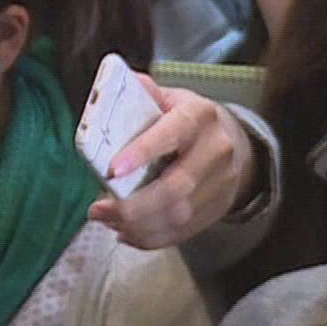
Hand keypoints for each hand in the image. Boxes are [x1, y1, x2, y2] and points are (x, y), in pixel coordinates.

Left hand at [89, 75, 256, 249]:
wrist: (229, 139)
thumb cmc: (183, 118)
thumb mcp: (168, 98)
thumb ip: (142, 94)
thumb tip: (115, 88)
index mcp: (199, 116)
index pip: (172, 134)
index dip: (143, 152)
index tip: (112, 169)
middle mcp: (216, 150)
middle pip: (176, 187)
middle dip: (133, 206)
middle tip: (97, 210)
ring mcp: (221, 183)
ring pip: (179, 216)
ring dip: (137, 226)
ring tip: (107, 221)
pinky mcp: (218, 209)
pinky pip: (184, 232)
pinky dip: (151, 238)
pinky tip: (127, 233)